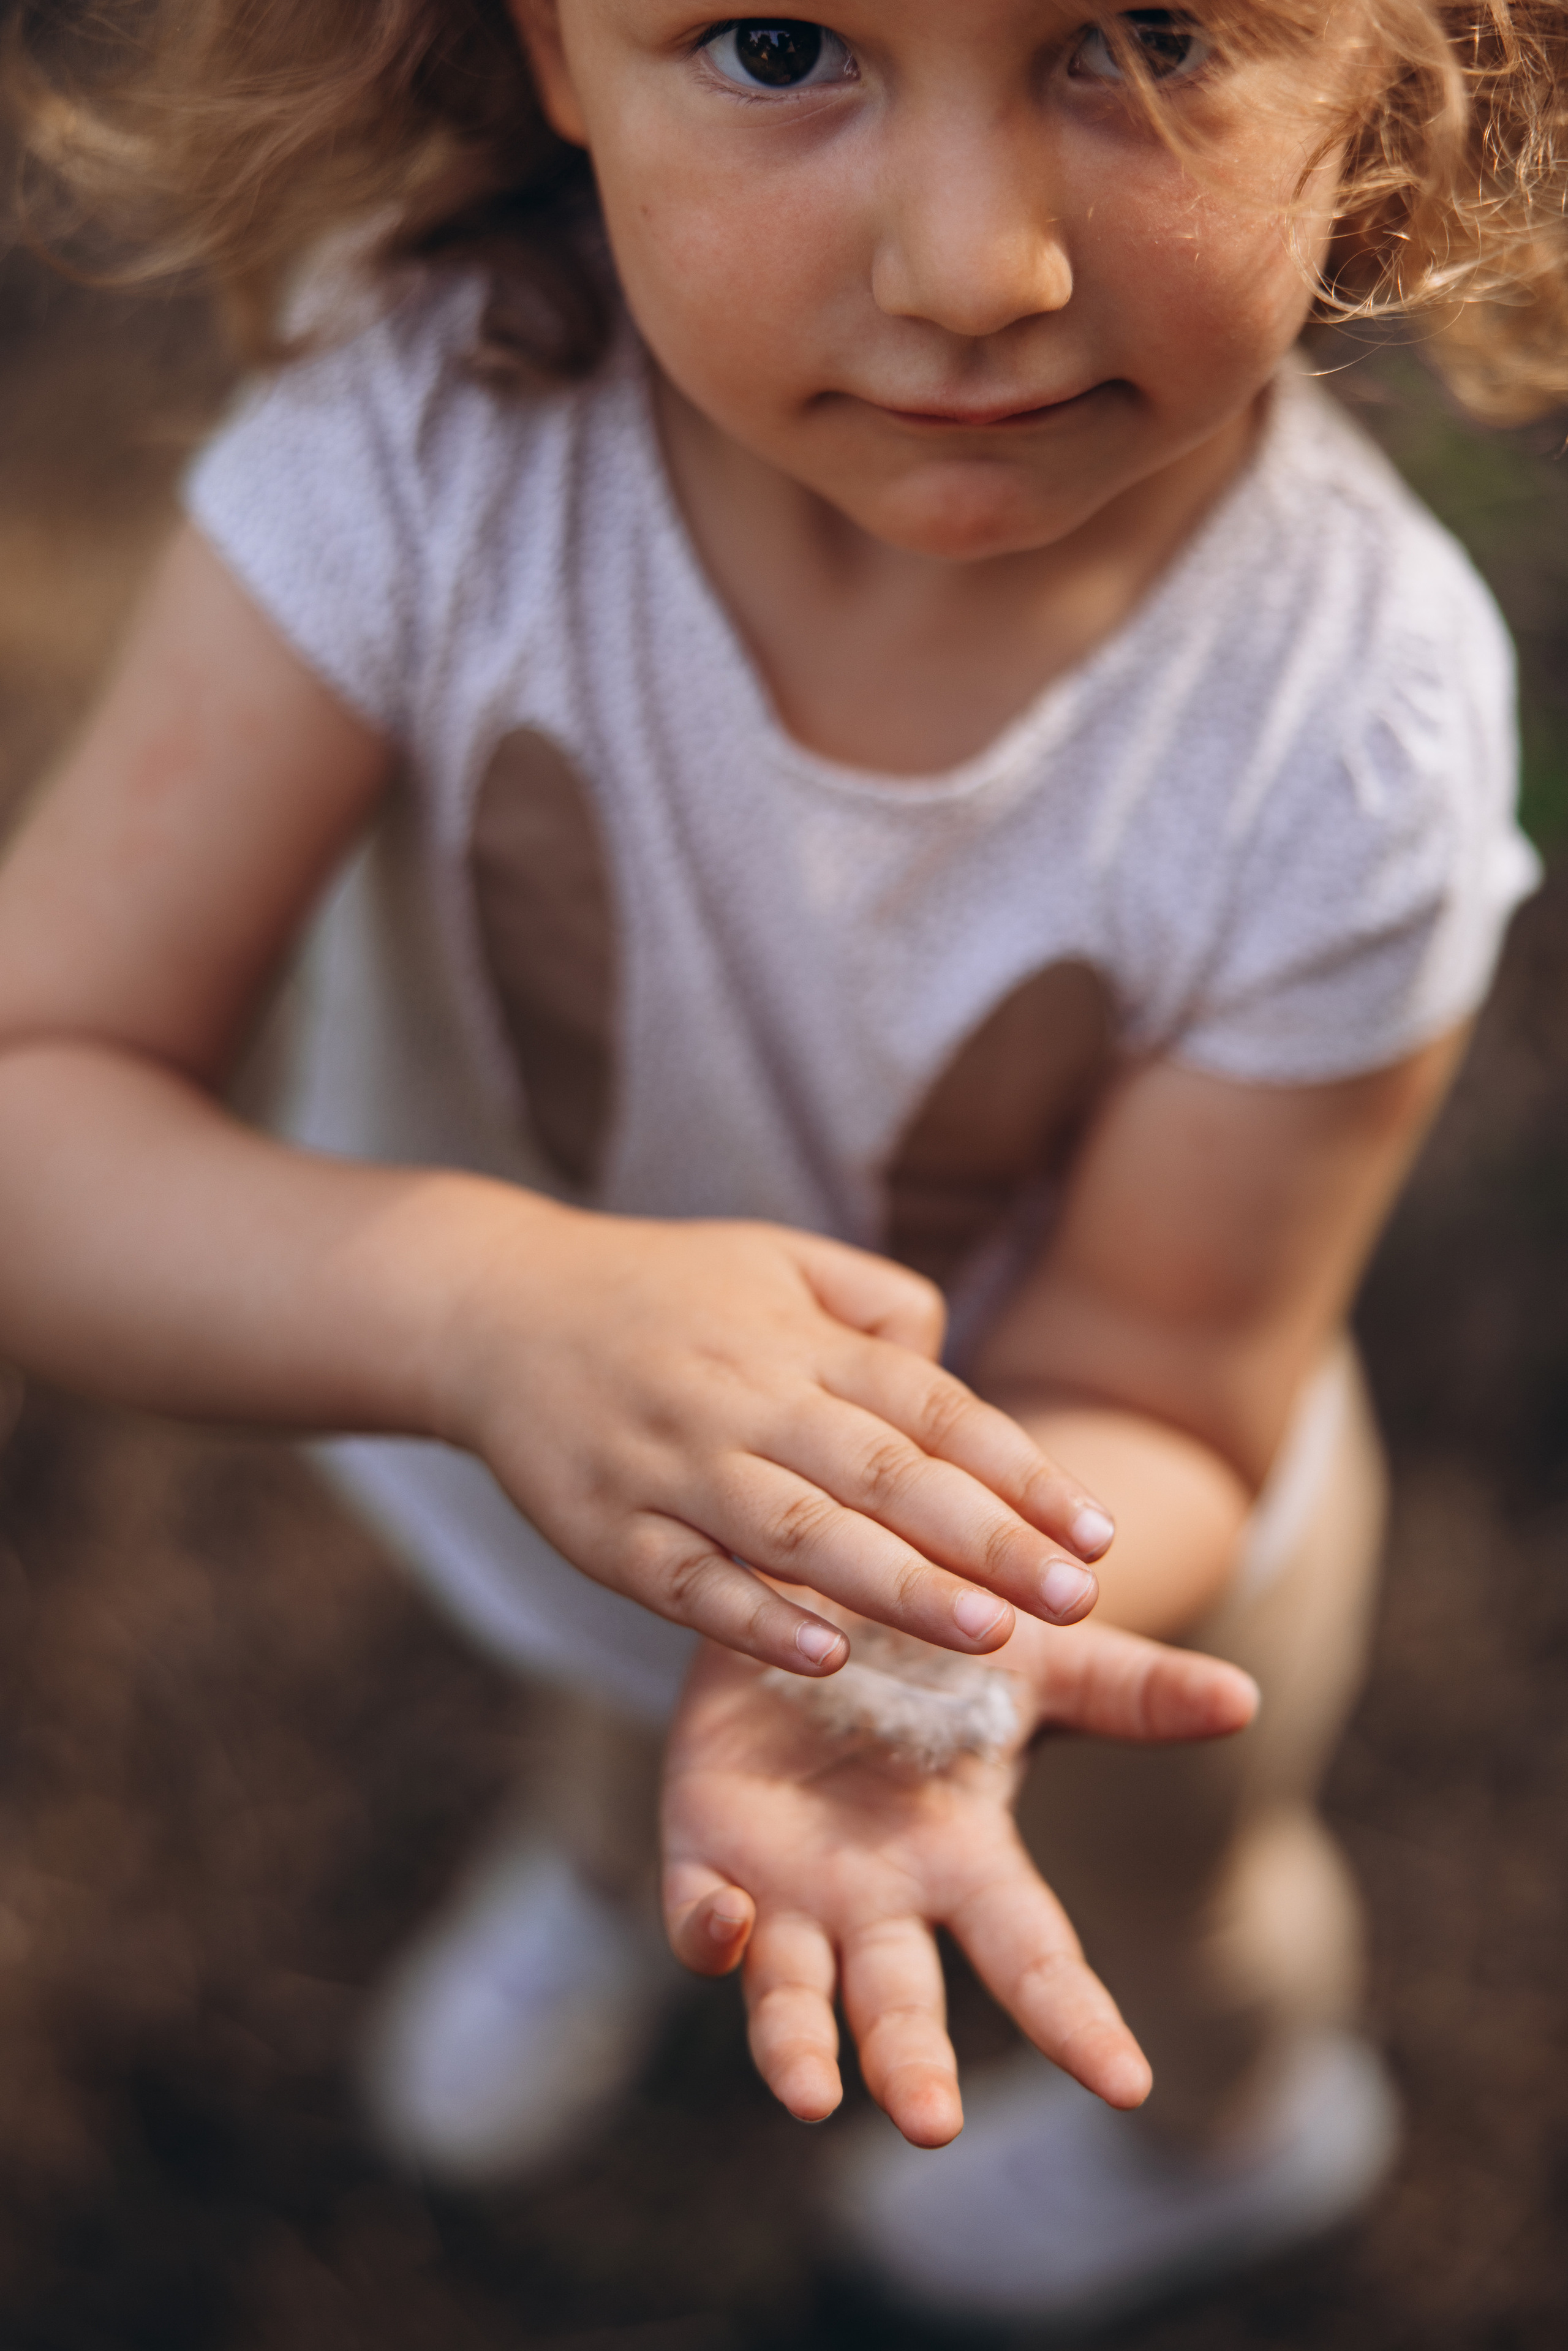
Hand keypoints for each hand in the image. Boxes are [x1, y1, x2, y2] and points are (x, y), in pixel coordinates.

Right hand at [446, 1208, 1116, 1674]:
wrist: (493, 1305)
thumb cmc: (659, 1291)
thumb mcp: (774, 1259)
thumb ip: (876, 1307)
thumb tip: (955, 1365)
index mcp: (795, 1339)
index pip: (929, 1406)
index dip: (1018, 1471)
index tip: (1095, 1535)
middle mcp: (742, 1398)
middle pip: (880, 1473)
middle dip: (985, 1540)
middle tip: (1075, 1601)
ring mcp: (669, 1466)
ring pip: (794, 1532)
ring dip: (893, 1586)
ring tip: (987, 1637)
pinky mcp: (606, 1530)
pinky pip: (686, 1583)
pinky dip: (752, 1621)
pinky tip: (823, 1658)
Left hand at [661, 1612, 1257, 2146]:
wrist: (820, 1592)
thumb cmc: (938, 1641)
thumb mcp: (1041, 1658)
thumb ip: (1130, 1691)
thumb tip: (1243, 1699)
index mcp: (966, 1862)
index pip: (1033, 1958)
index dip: (1078, 2023)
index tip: (1126, 2084)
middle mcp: (878, 1898)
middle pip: (901, 2005)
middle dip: (915, 2067)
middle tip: (931, 2124)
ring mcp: (787, 1885)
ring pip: (792, 1994)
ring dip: (799, 2050)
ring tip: (813, 2096)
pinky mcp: (706, 1848)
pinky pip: (696, 1912)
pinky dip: (707, 1930)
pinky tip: (725, 1924)